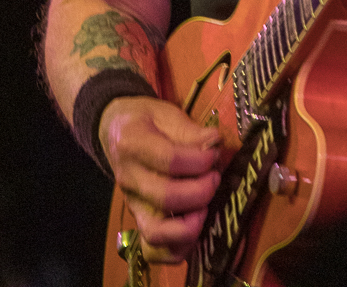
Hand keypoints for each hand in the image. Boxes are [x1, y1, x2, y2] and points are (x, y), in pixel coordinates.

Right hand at [99, 95, 220, 263]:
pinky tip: (196, 230)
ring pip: (156, 232)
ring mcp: (132, 203)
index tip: (215, 155)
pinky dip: (176, 249)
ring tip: (206, 208)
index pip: (170, 160)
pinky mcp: (138, 220)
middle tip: (215, 178)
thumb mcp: (165, 113)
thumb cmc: (145, 119)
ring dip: (189, 225)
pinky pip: (153, 250)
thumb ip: (190, 130)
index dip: (199, 161)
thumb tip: (215, 143)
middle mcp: (128, 178)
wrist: (115, 129)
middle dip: (200, 191)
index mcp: (132, 143)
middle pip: (166, 197)